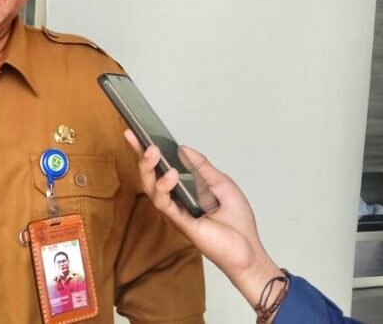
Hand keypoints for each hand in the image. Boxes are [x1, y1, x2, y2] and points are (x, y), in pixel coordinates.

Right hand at [123, 130, 283, 306]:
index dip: (145, 152)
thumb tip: (183, 148)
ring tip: (154, 154)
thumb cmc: (236, 221)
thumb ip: (202, 167)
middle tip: (143, 142)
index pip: (159, 169)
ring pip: (152, 190)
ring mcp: (176, 213)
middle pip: (149, 178)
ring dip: (150, 170)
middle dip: (142, 158)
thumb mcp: (221, 183)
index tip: (134, 133)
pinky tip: (170, 175)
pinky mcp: (182, 223)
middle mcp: (175, 202)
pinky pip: (166, 205)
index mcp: (183, 191)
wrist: (248, 249)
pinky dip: (164, 189)